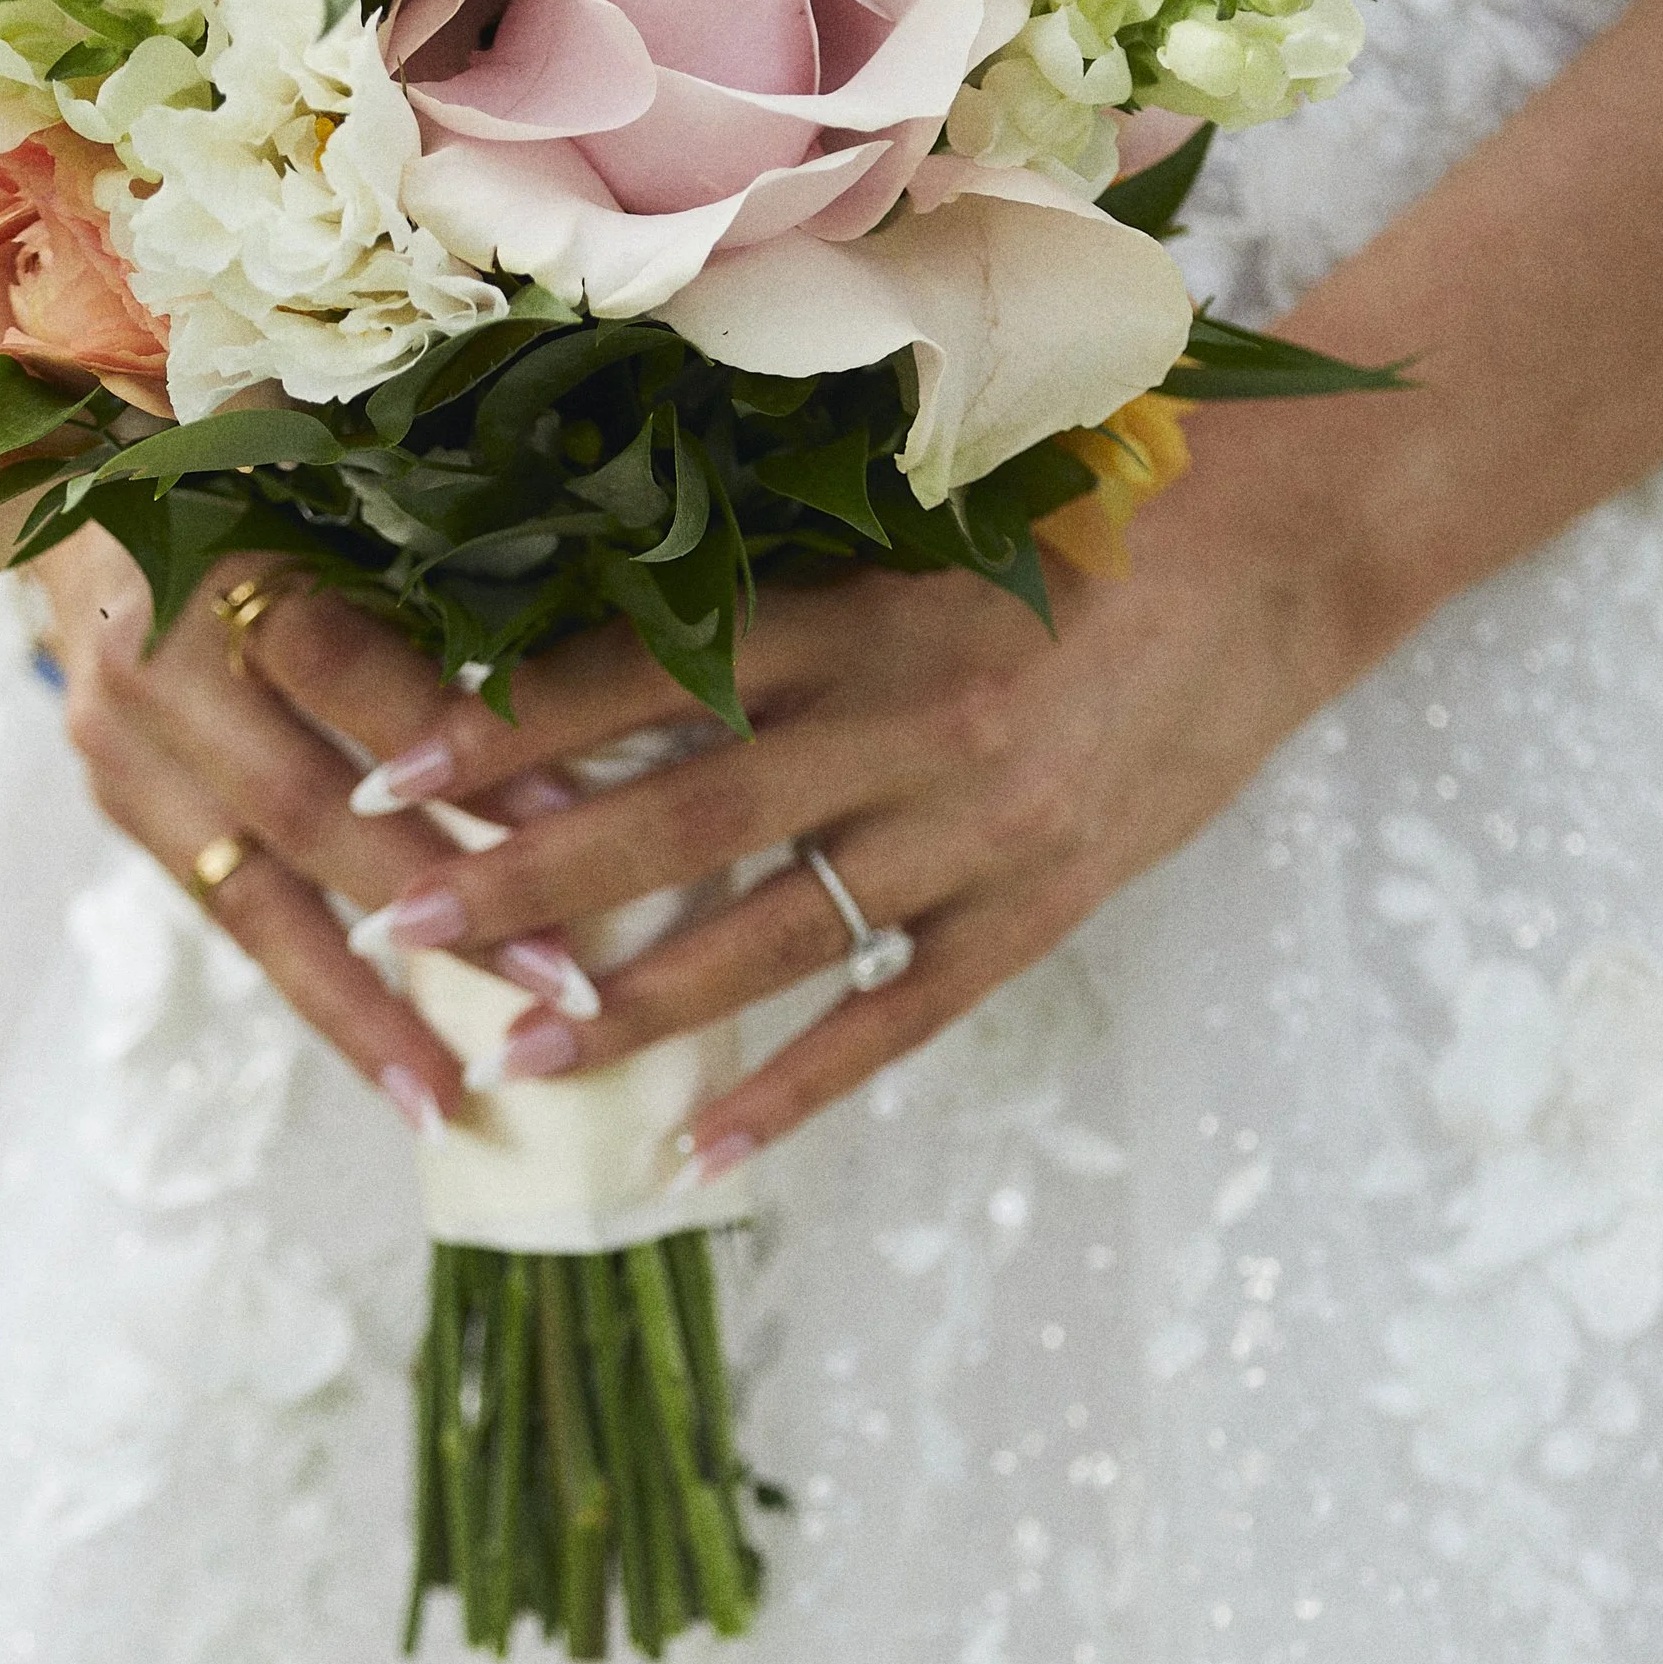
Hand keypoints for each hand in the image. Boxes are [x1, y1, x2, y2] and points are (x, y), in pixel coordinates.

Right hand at [37, 524, 596, 1133]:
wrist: (76, 472)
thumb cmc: (257, 454)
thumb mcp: (336, 465)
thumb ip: (438, 536)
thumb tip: (610, 639)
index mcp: (209, 548)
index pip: (341, 660)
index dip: (462, 744)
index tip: (585, 816)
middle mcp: (148, 661)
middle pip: (301, 803)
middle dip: (441, 902)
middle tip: (565, 984)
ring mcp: (120, 746)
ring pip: (251, 897)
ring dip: (363, 1002)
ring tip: (452, 1096)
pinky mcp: (123, 803)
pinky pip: (232, 917)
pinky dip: (320, 992)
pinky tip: (399, 1068)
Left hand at [315, 495, 1376, 1173]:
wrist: (1275, 557)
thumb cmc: (1076, 513)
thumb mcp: (913, 519)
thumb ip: (770, 574)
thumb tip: (583, 606)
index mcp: (857, 603)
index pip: (646, 672)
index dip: (507, 725)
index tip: (386, 768)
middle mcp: (904, 717)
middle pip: (680, 815)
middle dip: (524, 880)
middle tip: (396, 930)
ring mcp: (978, 824)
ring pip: (774, 936)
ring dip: (634, 1005)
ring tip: (512, 1057)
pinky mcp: (1042, 906)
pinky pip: (900, 1017)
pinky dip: (798, 1089)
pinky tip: (702, 1149)